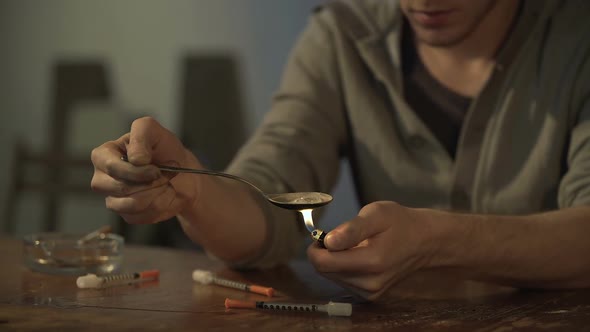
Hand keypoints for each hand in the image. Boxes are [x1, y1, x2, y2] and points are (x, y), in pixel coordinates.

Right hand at [90, 116, 201, 223]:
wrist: (184, 173)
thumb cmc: (164, 149)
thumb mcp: (154, 131)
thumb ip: (142, 135)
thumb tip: (136, 159)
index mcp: (103, 155)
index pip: (112, 168)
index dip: (137, 171)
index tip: (156, 169)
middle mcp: (103, 178)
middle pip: (120, 188)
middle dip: (149, 183)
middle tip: (163, 175)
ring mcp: (113, 198)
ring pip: (131, 205)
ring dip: (156, 194)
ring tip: (164, 184)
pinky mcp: (127, 214)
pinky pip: (140, 216)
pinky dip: (159, 205)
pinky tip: (163, 195)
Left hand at [307, 201, 434, 299]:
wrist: (423, 241)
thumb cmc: (399, 222)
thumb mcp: (376, 214)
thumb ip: (352, 229)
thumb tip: (328, 241)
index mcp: (371, 261)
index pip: (324, 263)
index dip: (316, 248)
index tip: (322, 234)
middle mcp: (370, 283)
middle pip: (325, 271)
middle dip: (325, 253)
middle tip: (341, 236)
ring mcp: (371, 292)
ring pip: (332, 277)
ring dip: (335, 260)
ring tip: (354, 245)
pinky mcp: (371, 295)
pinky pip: (342, 282)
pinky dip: (343, 268)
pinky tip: (358, 256)